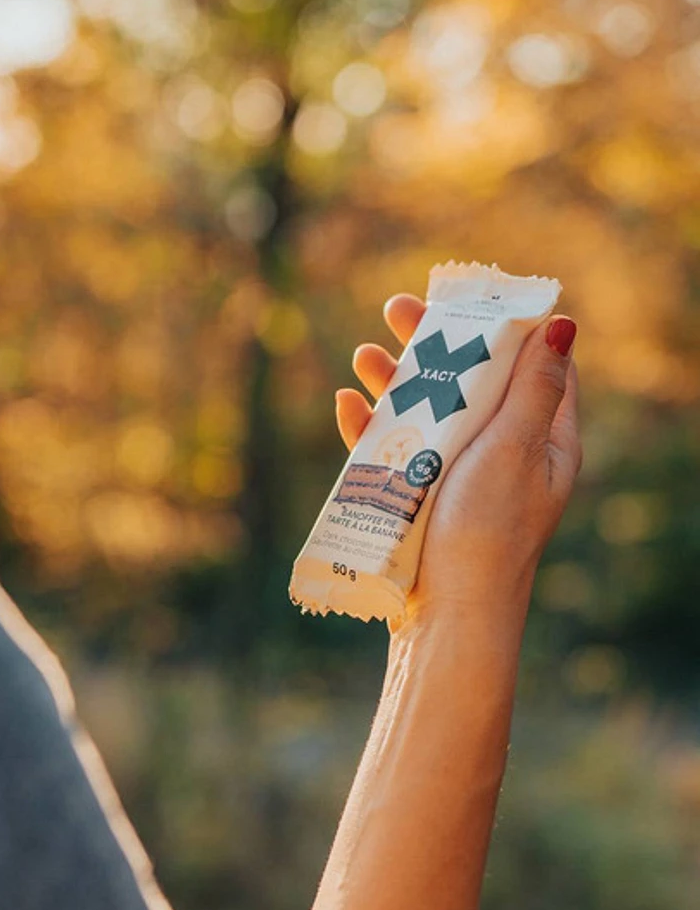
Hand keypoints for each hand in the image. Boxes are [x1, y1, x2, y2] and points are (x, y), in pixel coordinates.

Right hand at [336, 293, 581, 623]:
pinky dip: (371, 425)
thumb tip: (561, 325)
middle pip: (469, 382)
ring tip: (365, 353)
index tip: (470, 298)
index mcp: (542, 441)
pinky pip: (392, 450)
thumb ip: (533, 389)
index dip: (504, 328)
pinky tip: (348, 404)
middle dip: (433, 345)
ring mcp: (455, 475)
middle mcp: (501, 453)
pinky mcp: (416, 496)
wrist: (445, 611)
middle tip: (397, 309)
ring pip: (425, 411)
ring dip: (395, 379)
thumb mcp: (516, 450)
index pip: (531, 368)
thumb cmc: (488, 532)